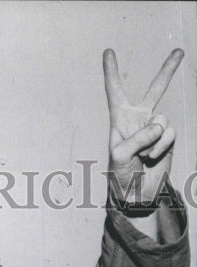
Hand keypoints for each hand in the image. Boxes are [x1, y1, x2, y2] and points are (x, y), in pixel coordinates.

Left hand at [103, 48, 183, 207]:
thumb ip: (138, 137)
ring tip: (143, 155)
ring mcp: (155, 129)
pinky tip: (152, 158)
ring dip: (152, 140)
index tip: (107, 52)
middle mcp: (139, 120)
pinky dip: (161, 146)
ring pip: (161, 120)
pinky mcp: (167, 139)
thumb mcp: (120, 155)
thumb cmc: (120, 175)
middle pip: (155, 90)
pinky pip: (169, 133)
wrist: (135, 195)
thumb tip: (160, 126)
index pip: (115, 91)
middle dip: (168, 71)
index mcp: (120, 120)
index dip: (111, 72)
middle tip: (179, 52)